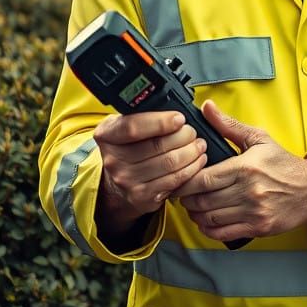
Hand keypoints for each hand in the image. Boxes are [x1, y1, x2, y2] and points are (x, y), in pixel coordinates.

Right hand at [93, 111, 208, 234]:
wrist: (118, 183)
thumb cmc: (129, 147)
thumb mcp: (126, 125)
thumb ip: (144, 115)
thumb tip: (175, 109)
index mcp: (107, 135)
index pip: (133, 127)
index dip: (160, 122)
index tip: (180, 118)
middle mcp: (113, 159)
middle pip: (156, 146)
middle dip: (183, 136)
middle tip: (193, 132)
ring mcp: (126, 180)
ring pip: (169, 163)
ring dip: (191, 152)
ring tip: (199, 145)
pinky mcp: (142, 196)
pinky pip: (174, 180)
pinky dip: (191, 169)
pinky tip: (197, 161)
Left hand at [177, 101, 306, 243]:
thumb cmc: (283, 163)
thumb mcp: (259, 138)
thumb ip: (229, 125)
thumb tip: (207, 107)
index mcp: (245, 167)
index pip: (204, 179)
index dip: (185, 181)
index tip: (179, 178)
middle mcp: (248, 191)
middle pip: (202, 200)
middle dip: (186, 199)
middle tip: (181, 194)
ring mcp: (253, 212)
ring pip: (209, 218)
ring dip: (194, 214)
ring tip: (192, 206)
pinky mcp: (257, 228)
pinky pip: (223, 234)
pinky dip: (208, 230)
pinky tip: (206, 221)